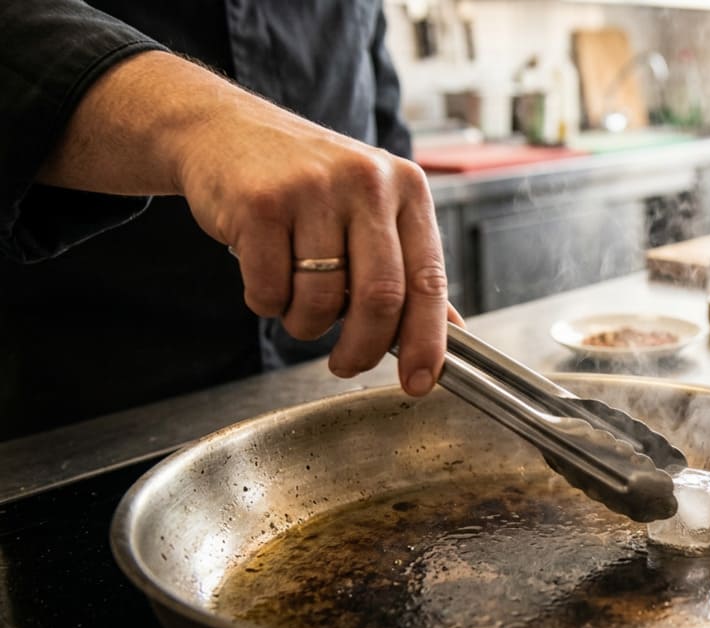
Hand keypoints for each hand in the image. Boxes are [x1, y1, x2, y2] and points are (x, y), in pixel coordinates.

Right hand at [174, 91, 451, 395]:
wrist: (225, 130)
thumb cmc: (306, 181)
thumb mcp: (370, 209)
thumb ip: (408, 267)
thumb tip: (450, 331)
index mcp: (407, 188)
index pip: (429, 280)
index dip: (427, 341)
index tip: (420, 382)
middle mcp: (367, 182)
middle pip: (380, 298)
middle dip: (363, 349)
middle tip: (346, 365)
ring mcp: (313, 189)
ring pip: (321, 301)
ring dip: (305, 323)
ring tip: (295, 301)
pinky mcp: (260, 203)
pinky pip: (269, 290)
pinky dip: (266, 303)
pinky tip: (264, 273)